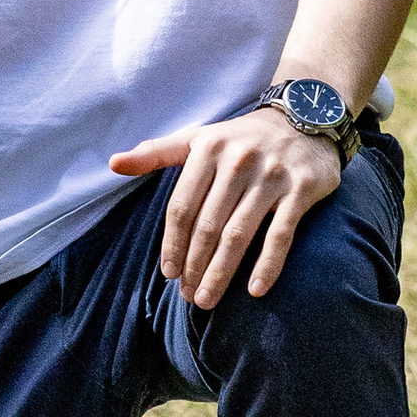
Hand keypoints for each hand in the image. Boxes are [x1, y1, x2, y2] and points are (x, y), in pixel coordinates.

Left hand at [110, 106, 346, 308]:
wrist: (304, 118)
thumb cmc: (240, 138)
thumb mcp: (197, 138)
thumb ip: (155, 152)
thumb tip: (113, 163)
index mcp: (207, 149)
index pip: (182, 206)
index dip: (172, 243)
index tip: (168, 274)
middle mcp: (237, 161)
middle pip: (208, 225)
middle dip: (195, 265)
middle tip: (189, 297)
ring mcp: (270, 176)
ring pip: (239, 233)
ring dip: (222, 272)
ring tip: (209, 299)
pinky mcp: (301, 189)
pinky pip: (281, 234)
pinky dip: (267, 265)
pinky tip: (254, 291)